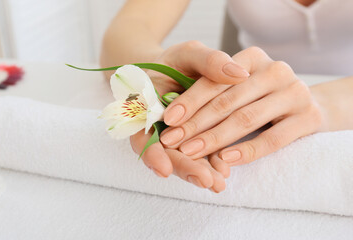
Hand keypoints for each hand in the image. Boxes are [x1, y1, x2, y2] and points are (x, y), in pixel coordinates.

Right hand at [129, 41, 248, 191]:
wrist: (175, 70)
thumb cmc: (178, 61)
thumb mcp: (189, 54)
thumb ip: (209, 61)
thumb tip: (240, 72)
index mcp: (144, 106)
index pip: (142, 134)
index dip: (151, 153)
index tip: (164, 169)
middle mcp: (155, 127)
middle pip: (163, 153)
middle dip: (184, 167)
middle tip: (207, 181)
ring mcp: (172, 136)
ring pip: (181, 158)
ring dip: (198, 171)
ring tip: (218, 183)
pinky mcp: (190, 139)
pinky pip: (197, 153)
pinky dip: (209, 162)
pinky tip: (224, 171)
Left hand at [160, 47, 323, 167]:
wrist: (300, 102)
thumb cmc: (253, 92)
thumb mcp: (230, 80)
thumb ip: (208, 85)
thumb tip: (177, 111)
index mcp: (251, 57)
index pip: (214, 81)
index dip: (189, 101)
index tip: (168, 119)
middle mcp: (275, 70)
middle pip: (228, 101)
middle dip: (196, 124)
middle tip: (172, 141)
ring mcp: (295, 92)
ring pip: (246, 119)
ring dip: (215, 138)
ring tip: (191, 152)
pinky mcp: (309, 117)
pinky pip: (274, 138)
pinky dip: (248, 150)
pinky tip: (225, 159)